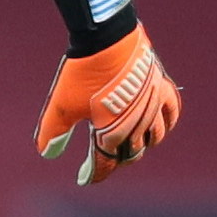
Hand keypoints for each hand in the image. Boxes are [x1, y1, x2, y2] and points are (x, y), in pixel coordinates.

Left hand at [35, 22, 180, 184]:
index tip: (84, 178)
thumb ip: (53, 132)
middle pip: (130, 152)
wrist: (106, 38)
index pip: (105, 162)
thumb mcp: (62, 104)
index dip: (95, 173)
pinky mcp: (161, 87)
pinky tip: (159, 125)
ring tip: (130, 144)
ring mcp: (153, 106)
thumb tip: (46, 153)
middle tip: (103, 158)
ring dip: (142, 144)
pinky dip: (166, 122)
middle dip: (116, 159)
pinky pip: (171, 112)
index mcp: (113, 132)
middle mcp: (137, 124)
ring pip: (153, 136)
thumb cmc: (82, 73)